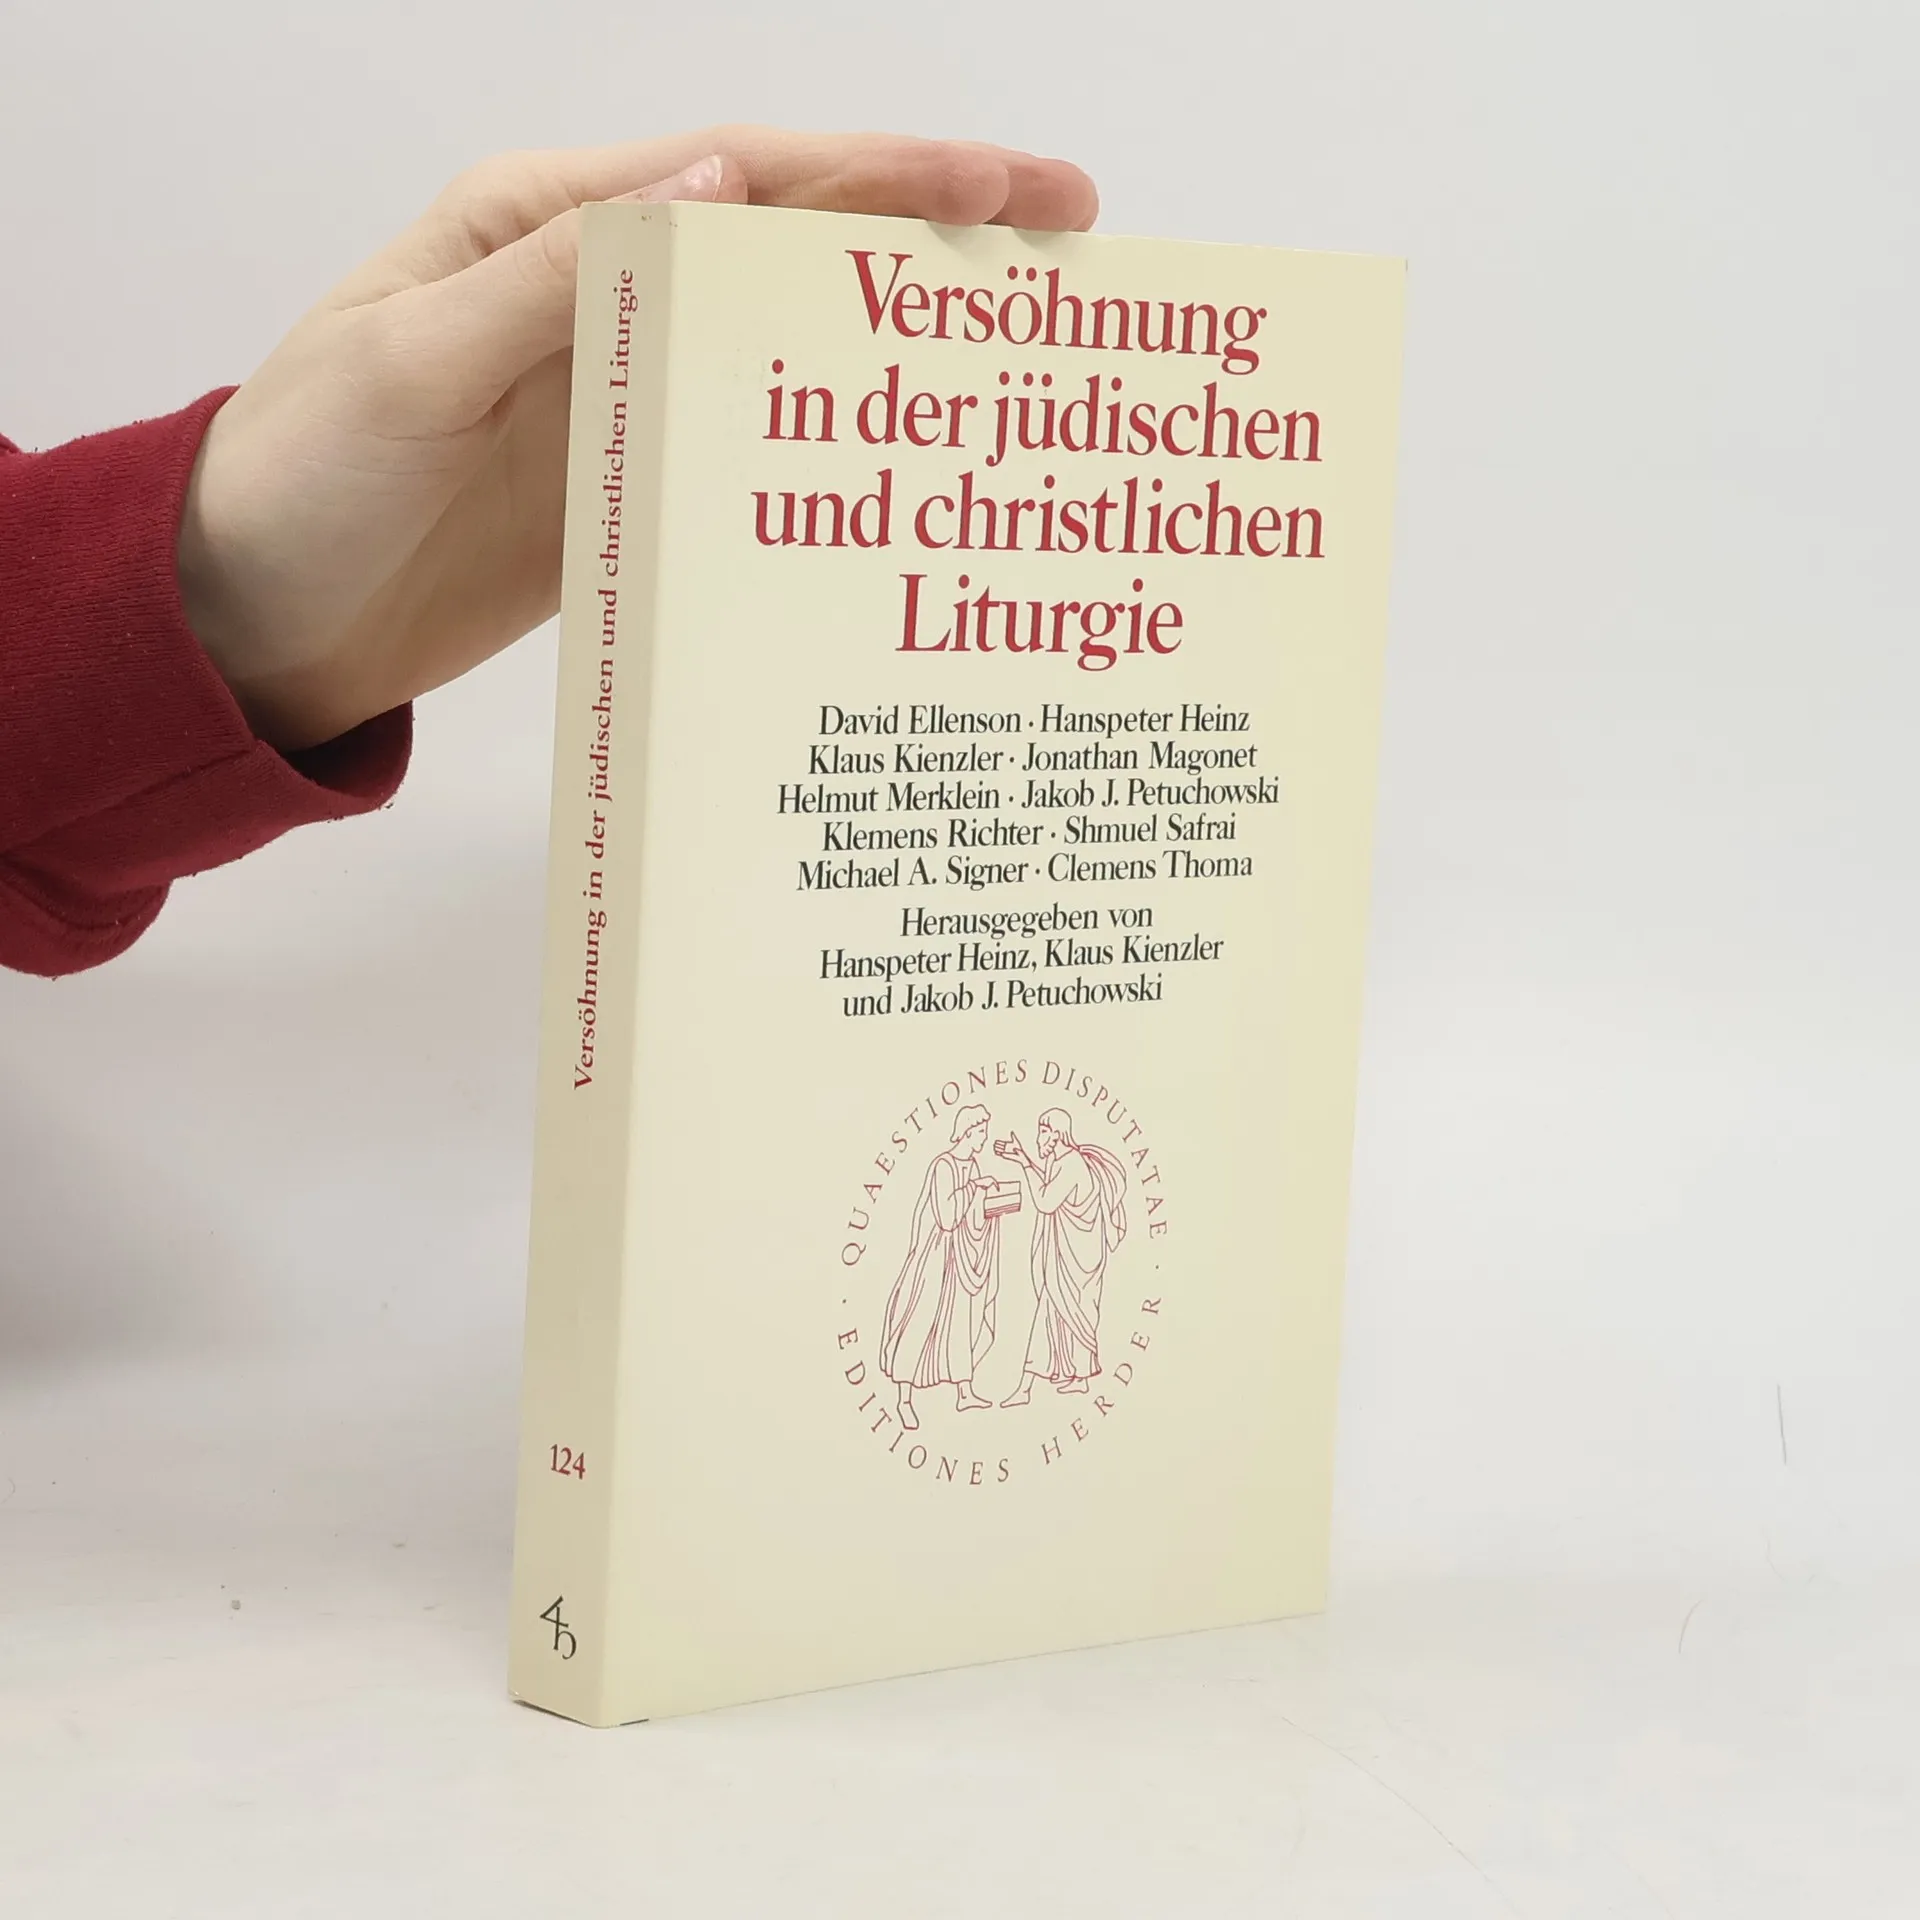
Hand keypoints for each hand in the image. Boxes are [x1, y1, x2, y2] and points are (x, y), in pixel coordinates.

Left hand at [175, 130, 1098, 749]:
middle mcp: (602, 297)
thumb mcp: (410, 368)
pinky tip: (911, 472)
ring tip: (1023, 355)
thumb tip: (715, 190)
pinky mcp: (631, 484)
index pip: (745, 178)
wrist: (254, 624)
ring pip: (788, 347)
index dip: (885, 177)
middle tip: (1070, 244)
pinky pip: (750, 448)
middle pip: (792, 247)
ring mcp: (625, 394)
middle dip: (934, 237)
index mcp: (548, 230)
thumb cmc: (301, 481)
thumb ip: (559, 283)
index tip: (1008, 190)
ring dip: (899, 342)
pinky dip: (835, 450)